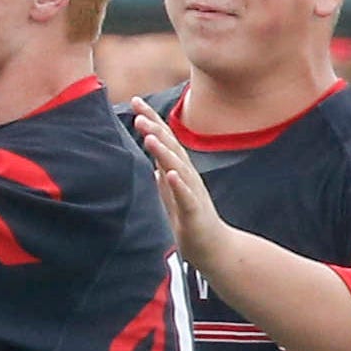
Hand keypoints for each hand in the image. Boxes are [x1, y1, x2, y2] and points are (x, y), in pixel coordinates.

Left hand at [125, 99, 228, 260]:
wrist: (214, 248)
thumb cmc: (191, 222)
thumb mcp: (172, 197)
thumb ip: (163, 180)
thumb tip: (153, 166)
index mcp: (179, 170)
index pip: (164, 139)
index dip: (151, 120)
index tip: (136, 101)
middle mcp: (187, 176)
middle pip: (171, 146)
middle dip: (155, 128)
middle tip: (138, 112)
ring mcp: (192, 192)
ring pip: (178, 167)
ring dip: (164, 151)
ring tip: (150, 136)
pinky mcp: (195, 212)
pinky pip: (186, 196)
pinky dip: (178, 184)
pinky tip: (169, 174)